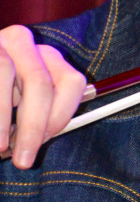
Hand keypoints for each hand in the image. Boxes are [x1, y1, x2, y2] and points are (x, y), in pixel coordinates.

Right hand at [0, 25, 86, 168]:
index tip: (44, 140)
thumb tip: (35, 144)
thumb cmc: (2, 94)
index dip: (60, 115)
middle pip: (40, 82)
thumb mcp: (22, 98)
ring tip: (0, 146)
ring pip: (6, 72)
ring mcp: (1, 42)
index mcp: (47, 56)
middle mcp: (25, 42)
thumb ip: (35, 114)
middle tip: (23, 160)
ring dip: (4, 118)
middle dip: (33, 126)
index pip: (71, 82)